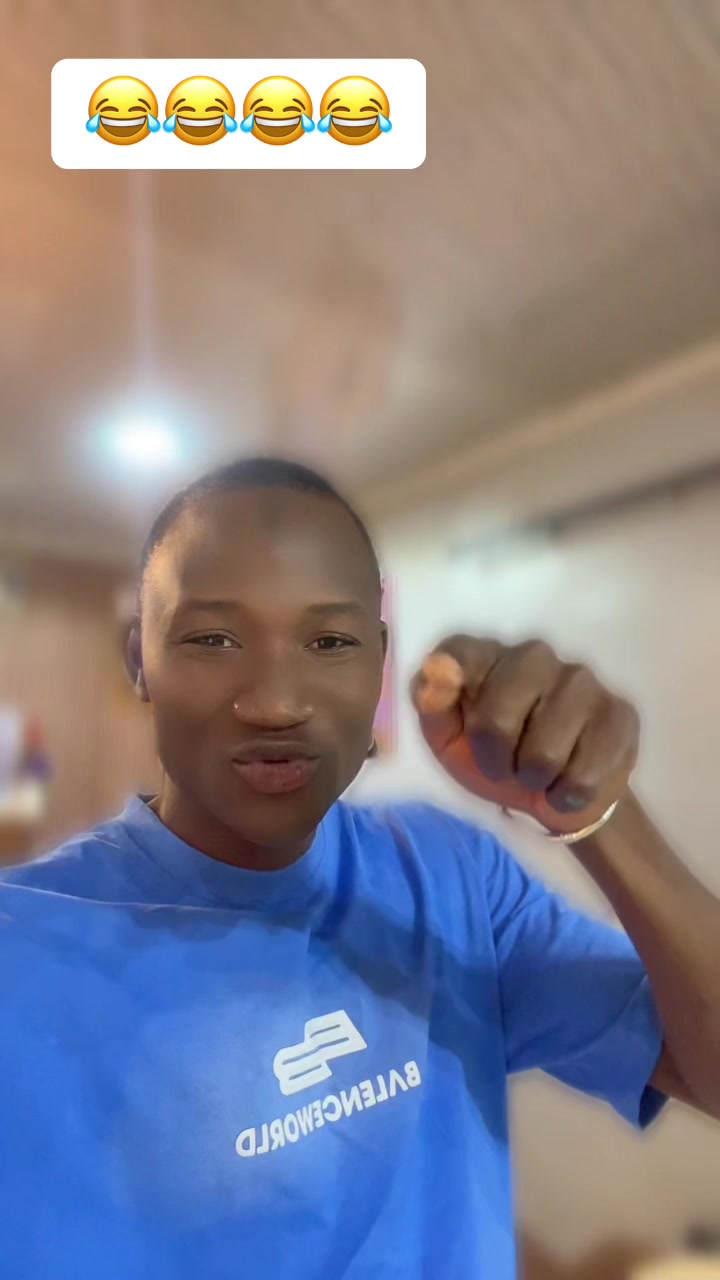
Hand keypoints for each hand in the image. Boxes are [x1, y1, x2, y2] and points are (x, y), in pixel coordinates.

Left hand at [410, 636, 638, 835]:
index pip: (456, 654)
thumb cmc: (494, 759)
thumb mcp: (448, 741)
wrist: (556, 796)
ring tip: (538, 773)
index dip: (451, 697)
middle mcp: (534, 654)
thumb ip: (433, 705)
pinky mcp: (620, 714)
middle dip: (494, 759)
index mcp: (486, 656)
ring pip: (544, 752)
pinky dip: (567, 794)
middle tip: (504, 765)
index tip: (461, 723)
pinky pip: (584, 774)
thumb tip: (436, 670)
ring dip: (534, 779)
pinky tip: (568, 783)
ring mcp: (582, 680)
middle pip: (496, 717)